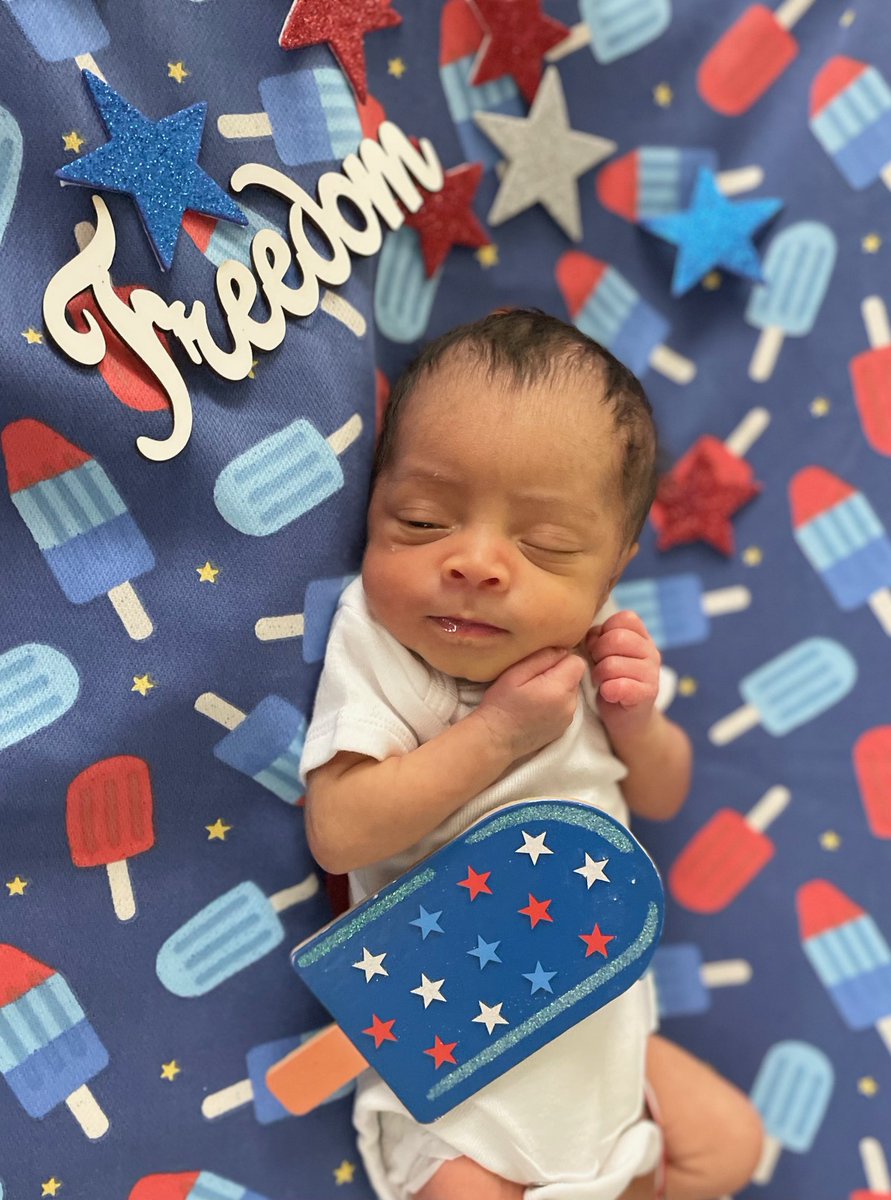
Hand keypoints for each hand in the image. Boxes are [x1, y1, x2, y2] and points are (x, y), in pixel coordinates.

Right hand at [477, 646, 586, 759]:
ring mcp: (568, 719)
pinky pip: (566, 707)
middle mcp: (570, 705)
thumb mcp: (516, 673)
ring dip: (557, 689)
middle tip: (533, 679)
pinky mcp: (563, 728)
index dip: (561, 658)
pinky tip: (536, 707)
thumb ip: (542, 658)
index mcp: (560, 688)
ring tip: (533, 694)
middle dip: (558, 674)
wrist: (495, 738)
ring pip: (570, 692)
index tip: (542, 664)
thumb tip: (562, 650)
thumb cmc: (501, 704)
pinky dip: (555, 703)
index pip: (577, 662)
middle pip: (574, 677)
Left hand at [586, 611, 660, 737]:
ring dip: (599, 674)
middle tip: (596, 666)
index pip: (625, 618)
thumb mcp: (603, 654)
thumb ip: (599, 638)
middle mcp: (651, 651)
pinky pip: (620, 686)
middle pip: (616, 639)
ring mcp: (652, 673)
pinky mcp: (648, 694)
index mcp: (642, 637)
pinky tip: (608, 694)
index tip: (597, 646)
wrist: (628, 719)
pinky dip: (608, 690)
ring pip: (613, 664)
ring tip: (600, 681)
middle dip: (597, 653)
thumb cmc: (611, 680)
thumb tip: (592, 635)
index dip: (604, 630)